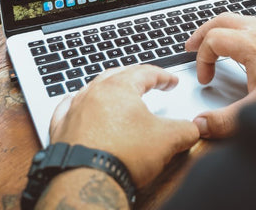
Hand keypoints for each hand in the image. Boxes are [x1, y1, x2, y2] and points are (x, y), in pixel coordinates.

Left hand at [49, 64, 199, 187]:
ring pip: (93, 88)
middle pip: (118, 74)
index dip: (163, 76)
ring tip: (118, 92)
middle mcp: (94, 93)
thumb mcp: (167, 140)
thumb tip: (195, 130)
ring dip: (108, 88)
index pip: (146, 72)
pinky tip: (80, 105)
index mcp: (120, 87)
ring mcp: (75, 110)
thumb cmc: (122, 156)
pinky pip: (68, 108)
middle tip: (147, 82)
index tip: (171, 81)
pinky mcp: (60, 130)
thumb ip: (186, 130)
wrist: (86, 183)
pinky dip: (77, 104)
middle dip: (135, 76)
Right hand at [185, 14, 255, 138]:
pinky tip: (246, 52)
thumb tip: (201, 125)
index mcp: (251, 44)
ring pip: (240, 19)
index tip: (206, 79)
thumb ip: (227, 120)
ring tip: (215, 45)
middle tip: (191, 45)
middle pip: (223, 19)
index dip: (202, 58)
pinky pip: (254, 26)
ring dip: (222, 30)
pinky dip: (240, 33)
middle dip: (203, 32)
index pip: (213, 39)